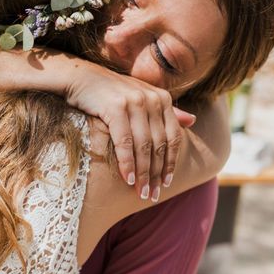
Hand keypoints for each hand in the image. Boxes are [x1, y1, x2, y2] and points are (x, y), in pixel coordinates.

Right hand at [65, 63, 195, 200]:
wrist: (80, 77)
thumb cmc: (110, 91)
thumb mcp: (141, 98)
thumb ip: (166, 111)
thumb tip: (193, 121)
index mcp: (162, 98)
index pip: (173, 137)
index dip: (170, 163)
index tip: (165, 183)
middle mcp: (152, 99)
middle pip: (159, 145)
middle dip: (156, 174)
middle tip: (152, 195)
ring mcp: (135, 103)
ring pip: (143, 147)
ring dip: (143, 174)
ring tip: (141, 193)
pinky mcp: (115, 108)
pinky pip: (125, 142)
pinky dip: (127, 163)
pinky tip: (127, 179)